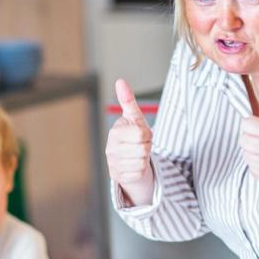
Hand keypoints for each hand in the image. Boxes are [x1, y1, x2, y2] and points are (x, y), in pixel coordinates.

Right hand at [105, 79, 153, 204]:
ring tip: (137, 155)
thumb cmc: (133, 136)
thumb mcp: (134, 118)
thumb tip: (120, 81)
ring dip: (145, 159)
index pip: (142, 134)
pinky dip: (141, 170)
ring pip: (142, 162)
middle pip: (143, 149)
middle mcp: (111, 148)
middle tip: (140, 146)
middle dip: (147, 147)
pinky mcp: (119, 177)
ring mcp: (113, 164)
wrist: (129, 160)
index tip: (142, 135)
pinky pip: (139, 173)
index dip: (147, 135)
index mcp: (115, 132)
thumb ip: (128, 100)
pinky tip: (134, 166)